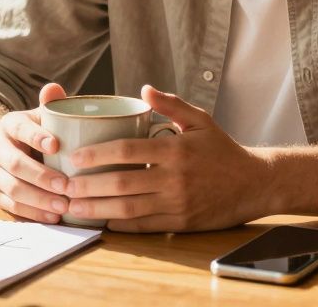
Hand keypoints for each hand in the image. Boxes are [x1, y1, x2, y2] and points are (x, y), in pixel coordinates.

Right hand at [0, 82, 70, 222]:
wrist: (5, 150)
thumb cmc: (36, 133)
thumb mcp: (42, 116)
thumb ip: (52, 104)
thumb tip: (53, 88)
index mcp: (9, 124)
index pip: (20, 128)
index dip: (36, 136)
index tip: (57, 145)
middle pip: (15, 164)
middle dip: (41, 176)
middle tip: (66, 185)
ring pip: (12, 188)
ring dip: (38, 199)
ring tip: (63, 206)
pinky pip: (10, 206)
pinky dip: (32, 213)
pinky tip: (53, 216)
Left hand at [64, 85, 266, 231]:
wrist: (254, 184)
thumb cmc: (222, 150)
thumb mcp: (201, 120)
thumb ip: (171, 104)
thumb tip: (144, 90)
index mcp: (175, 150)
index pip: (127, 151)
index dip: (97, 155)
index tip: (74, 157)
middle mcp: (174, 179)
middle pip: (121, 184)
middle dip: (87, 186)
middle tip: (63, 184)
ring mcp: (177, 204)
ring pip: (128, 209)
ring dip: (96, 209)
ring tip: (73, 207)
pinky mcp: (181, 224)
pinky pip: (144, 227)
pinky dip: (120, 226)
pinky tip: (100, 221)